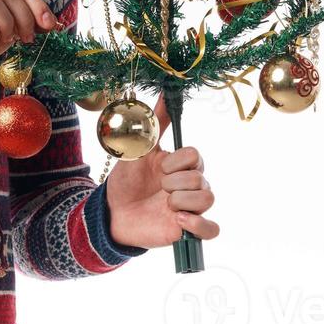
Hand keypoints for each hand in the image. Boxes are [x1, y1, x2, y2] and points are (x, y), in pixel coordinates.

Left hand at [103, 92, 218, 249]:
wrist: (112, 212)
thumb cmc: (126, 180)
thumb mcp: (138, 148)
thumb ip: (154, 122)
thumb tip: (165, 93)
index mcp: (179, 165)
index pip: (196, 155)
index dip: (177, 162)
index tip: (159, 168)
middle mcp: (189, 184)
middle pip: (201, 177)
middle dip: (175, 182)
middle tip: (158, 188)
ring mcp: (190, 207)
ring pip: (208, 198)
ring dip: (182, 200)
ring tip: (165, 204)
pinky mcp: (188, 230)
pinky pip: (211, 229)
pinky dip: (198, 224)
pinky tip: (178, 219)